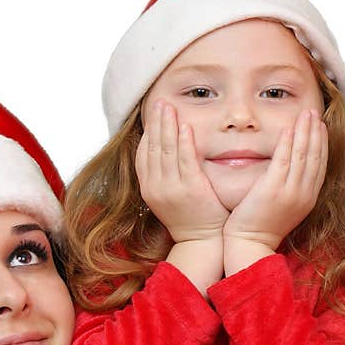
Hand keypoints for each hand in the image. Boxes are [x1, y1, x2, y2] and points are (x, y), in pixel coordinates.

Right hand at [135, 100, 228, 242]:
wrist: (201, 242)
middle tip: (159, 101)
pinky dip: (184, 141)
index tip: (152, 114)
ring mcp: (172, 189)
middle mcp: (156, 187)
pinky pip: (185, 160)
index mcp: (148, 188)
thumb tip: (166, 154)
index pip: (142, 154)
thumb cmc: (191, 218)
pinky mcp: (191, 189)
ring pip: (166, 150)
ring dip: (167, 125)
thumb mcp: (170, 197)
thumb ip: (165, 176)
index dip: (147, 132)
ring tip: (169, 106)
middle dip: (156, 122)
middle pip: (152, 147)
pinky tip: (185, 126)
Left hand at [222, 109, 326, 274]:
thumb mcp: (283, 206)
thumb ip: (288, 188)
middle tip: (315, 112)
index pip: (320, 165)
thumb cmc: (261, 227)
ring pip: (303, 155)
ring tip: (306, 113)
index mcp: (308, 198)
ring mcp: (290, 192)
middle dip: (316, 132)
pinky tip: (288, 129)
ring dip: (305, 131)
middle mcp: (304, 194)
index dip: (322, 143)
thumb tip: (287, 171)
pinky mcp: (273, 189)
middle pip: (316, 156)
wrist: (250, 245)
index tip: (321, 126)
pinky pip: (283, 161)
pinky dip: (288, 143)